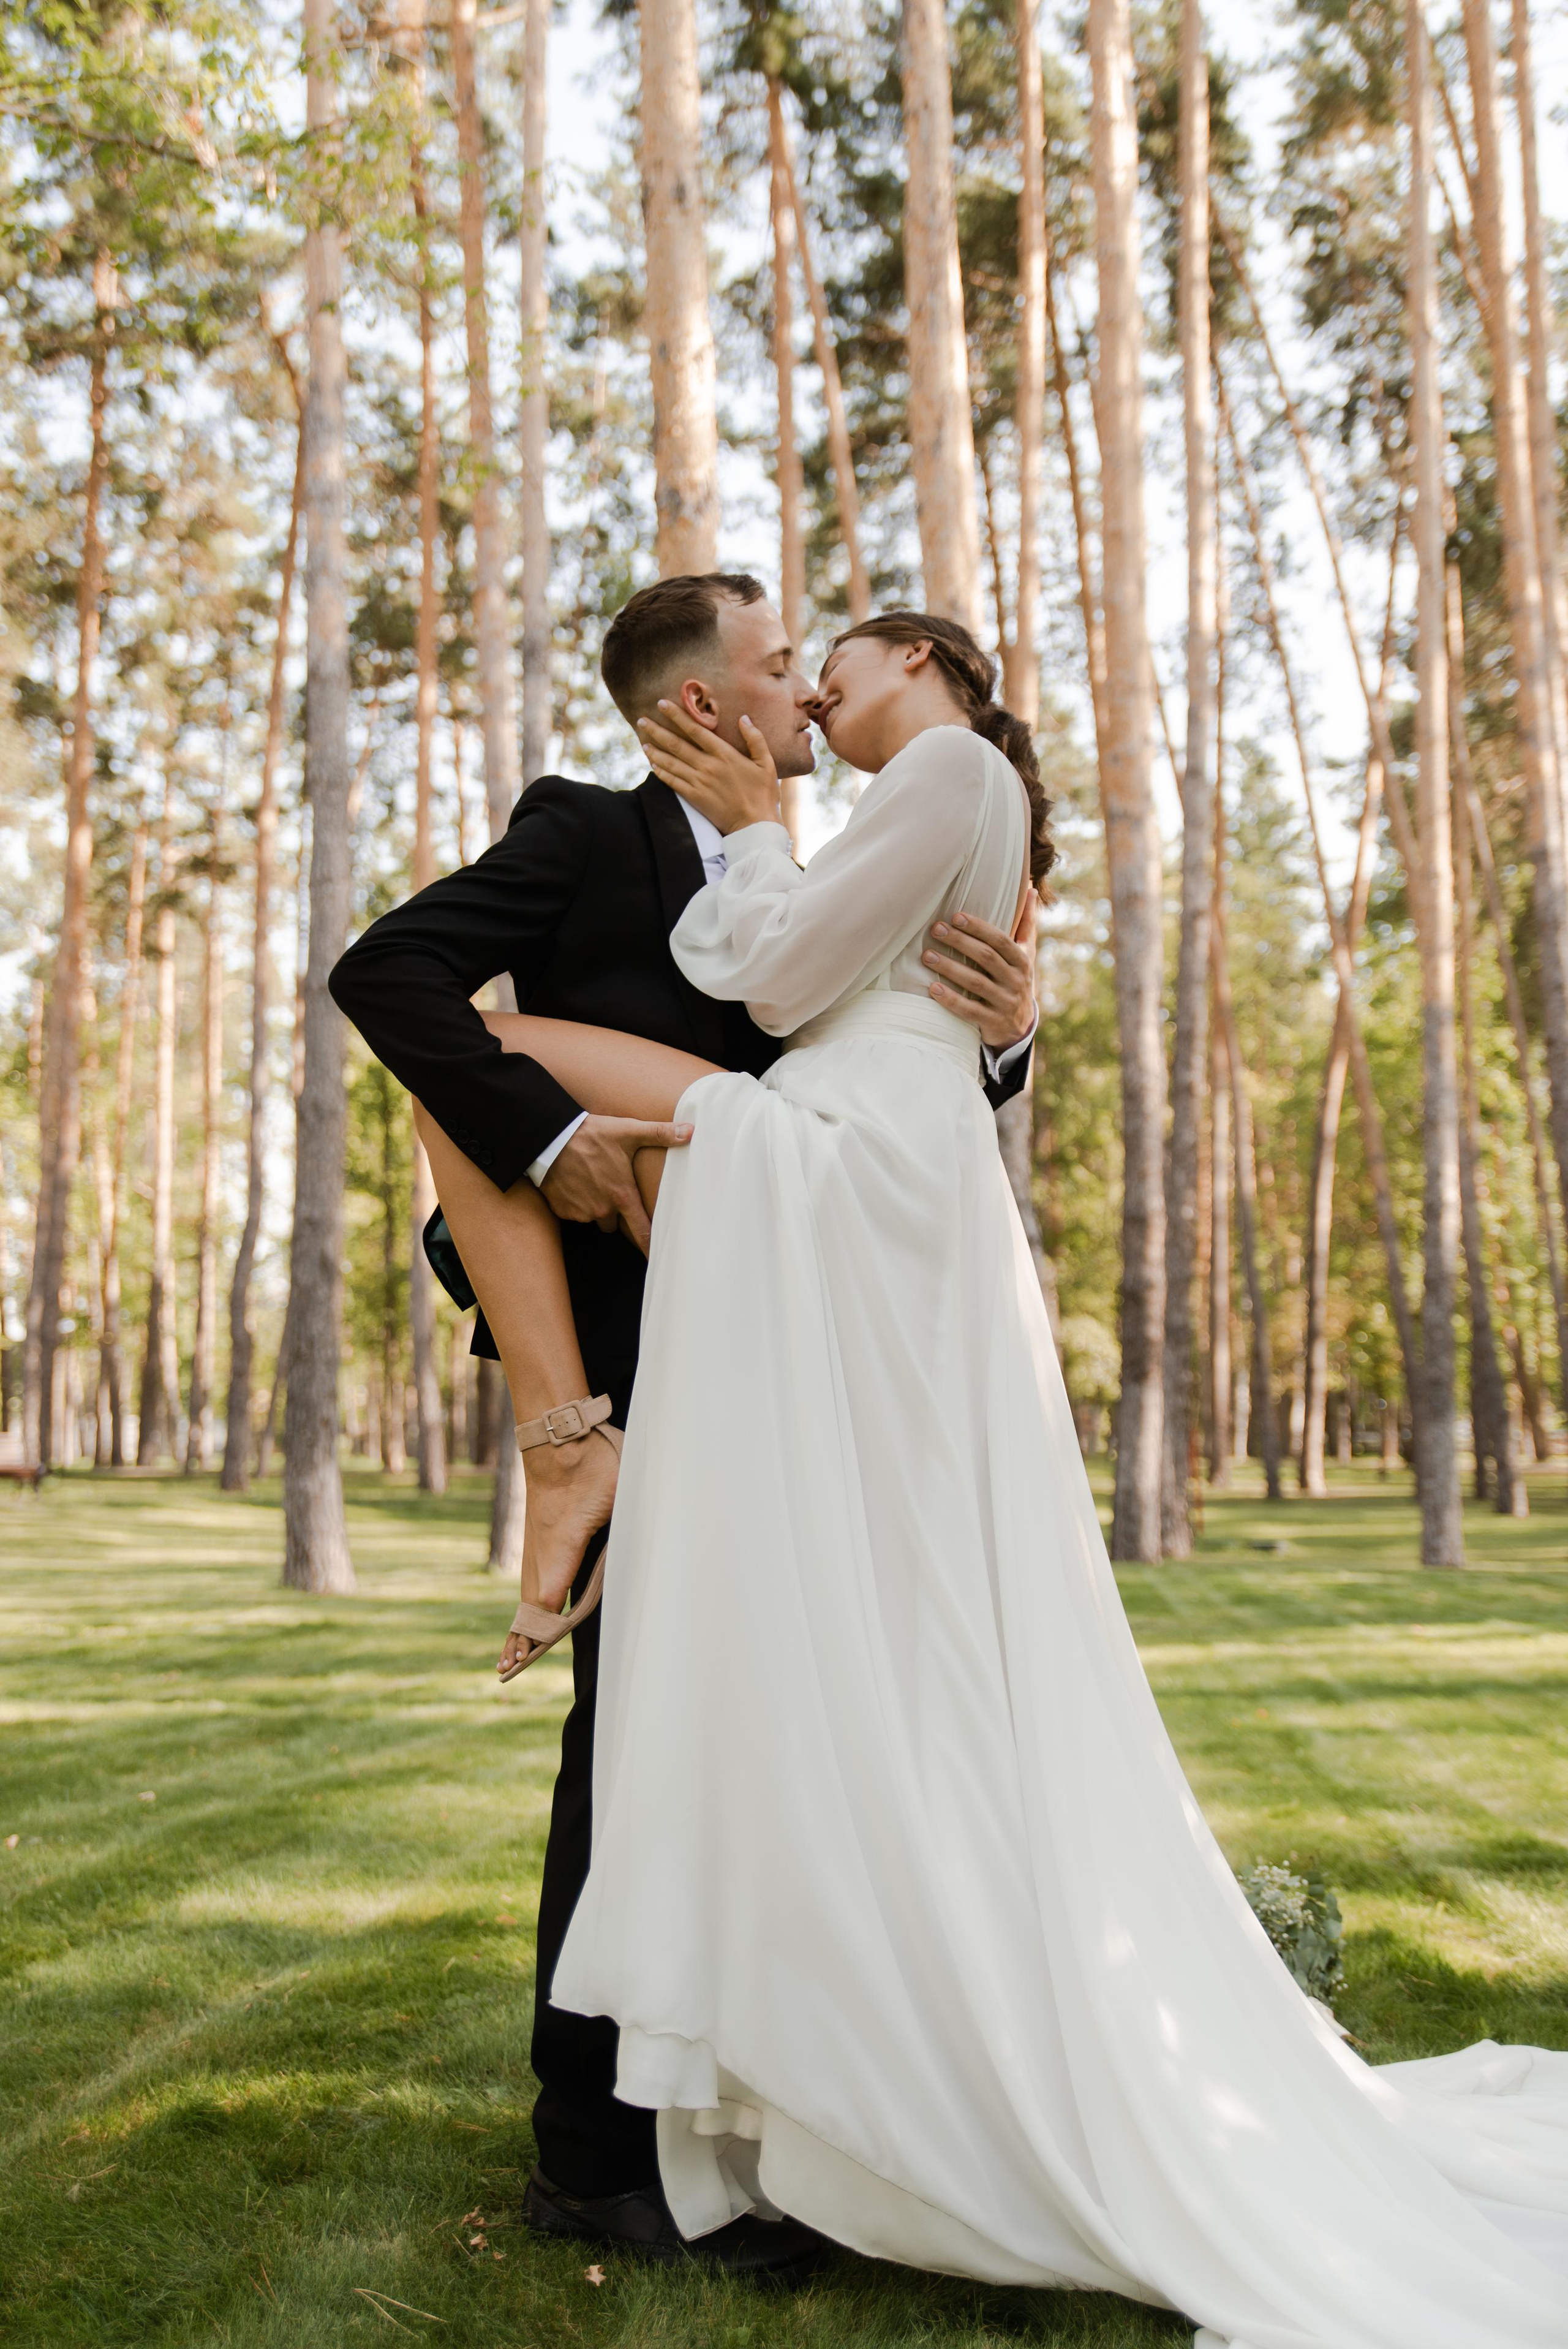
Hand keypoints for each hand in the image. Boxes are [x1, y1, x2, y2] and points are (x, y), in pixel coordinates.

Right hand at [540, 1112, 691, 1254]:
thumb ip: (660, 1133)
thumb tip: (690, 1131)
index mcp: (621, 1195)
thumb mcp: (628, 1131)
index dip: (649, 1246)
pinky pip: (574, 1213)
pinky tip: (574, 1183)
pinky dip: (576, 1202)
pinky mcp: (563, 1211)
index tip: (656, 1259)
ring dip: (594, 1205)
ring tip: (591, 1180)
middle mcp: (602, 1209)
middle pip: (615, 1223)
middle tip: (610, 1187)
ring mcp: (581, 1212)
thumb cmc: (592, 1135)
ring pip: (594, 1217)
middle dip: (615, 1211)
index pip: (641, 1230)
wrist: (550, 1139)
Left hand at [637, 701, 781, 834]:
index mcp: (724, 754)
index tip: (662, 704)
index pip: (695, 730)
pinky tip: (652, 765)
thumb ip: (755, 739)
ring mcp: (699, 782)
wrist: (755, 825)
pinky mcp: (694, 797)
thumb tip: (744, 718)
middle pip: (676, 744)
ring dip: (654, 751)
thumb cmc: (763, 794)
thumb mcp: (766, 763)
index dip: (677, 716)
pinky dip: (661, 772)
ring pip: (671, 762)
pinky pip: (672, 782)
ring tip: (642, 741)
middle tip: (641, 721)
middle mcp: (708, 766)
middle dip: (657, 730)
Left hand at [922, 894, 1038, 1052]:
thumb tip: (1031, 888)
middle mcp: (1017, 981)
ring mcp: (1005, 1003)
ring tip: (927, 956)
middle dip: (960, 942)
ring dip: (950, 968)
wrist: (1019, 1027)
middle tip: (935, 930)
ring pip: (976, 983)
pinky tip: (932, 989)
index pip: (1000, 940)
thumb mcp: (1026, 953)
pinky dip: (951, 999)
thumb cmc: (1016, 980)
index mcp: (1022, 961)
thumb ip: (1026, 923)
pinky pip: (970, 1010)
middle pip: (986, 957)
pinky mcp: (993, 1023)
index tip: (955, 916)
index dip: (978, 928)